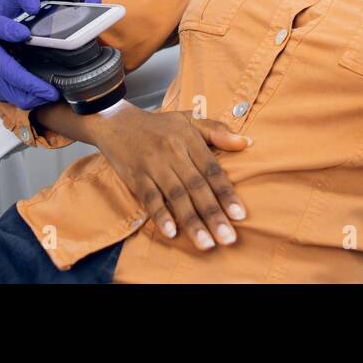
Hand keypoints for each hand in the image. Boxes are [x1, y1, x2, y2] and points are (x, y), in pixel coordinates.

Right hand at [0, 8, 56, 108]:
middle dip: (42, 98)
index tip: (54, 90)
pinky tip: (35, 85)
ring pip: (18, 101)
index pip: (20, 80)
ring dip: (35, 99)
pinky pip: (13, 98)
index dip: (39, 88)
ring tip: (51, 88)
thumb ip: (5, 26)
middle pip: (23, 98)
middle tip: (59, 89)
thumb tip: (25, 33)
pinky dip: (26, 96)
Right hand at [91, 104, 250, 251]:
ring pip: (176, 196)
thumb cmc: (159, 125)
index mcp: (189, 139)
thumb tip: (245, 142)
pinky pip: (149, 198)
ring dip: (191, 221)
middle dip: (213, 214)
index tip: (239, 215)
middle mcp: (172, 153)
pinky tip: (171, 232)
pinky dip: (160, 215)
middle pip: (196, 187)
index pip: (212, 170)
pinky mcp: (136, 177)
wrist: (117, 121)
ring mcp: (153, 165)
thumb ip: (217, 131)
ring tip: (206, 243)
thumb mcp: (189, 119)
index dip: (226, 193)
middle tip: (228, 238)